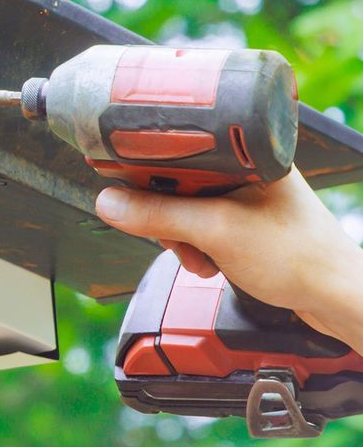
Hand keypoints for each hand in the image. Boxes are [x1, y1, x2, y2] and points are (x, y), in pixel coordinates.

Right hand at [94, 169, 362, 343]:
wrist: (337, 299)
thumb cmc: (299, 258)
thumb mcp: (214, 232)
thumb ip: (159, 215)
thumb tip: (108, 201)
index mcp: (250, 153)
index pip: (181, 146)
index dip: (152, 169)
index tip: (133, 189)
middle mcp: (251, 169)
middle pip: (180, 181)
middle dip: (169, 216)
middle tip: (178, 239)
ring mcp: (252, 197)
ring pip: (190, 207)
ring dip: (184, 237)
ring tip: (201, 257)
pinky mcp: (251, 223)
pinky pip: (207, 226)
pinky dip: (200, 246)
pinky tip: (210, 262)